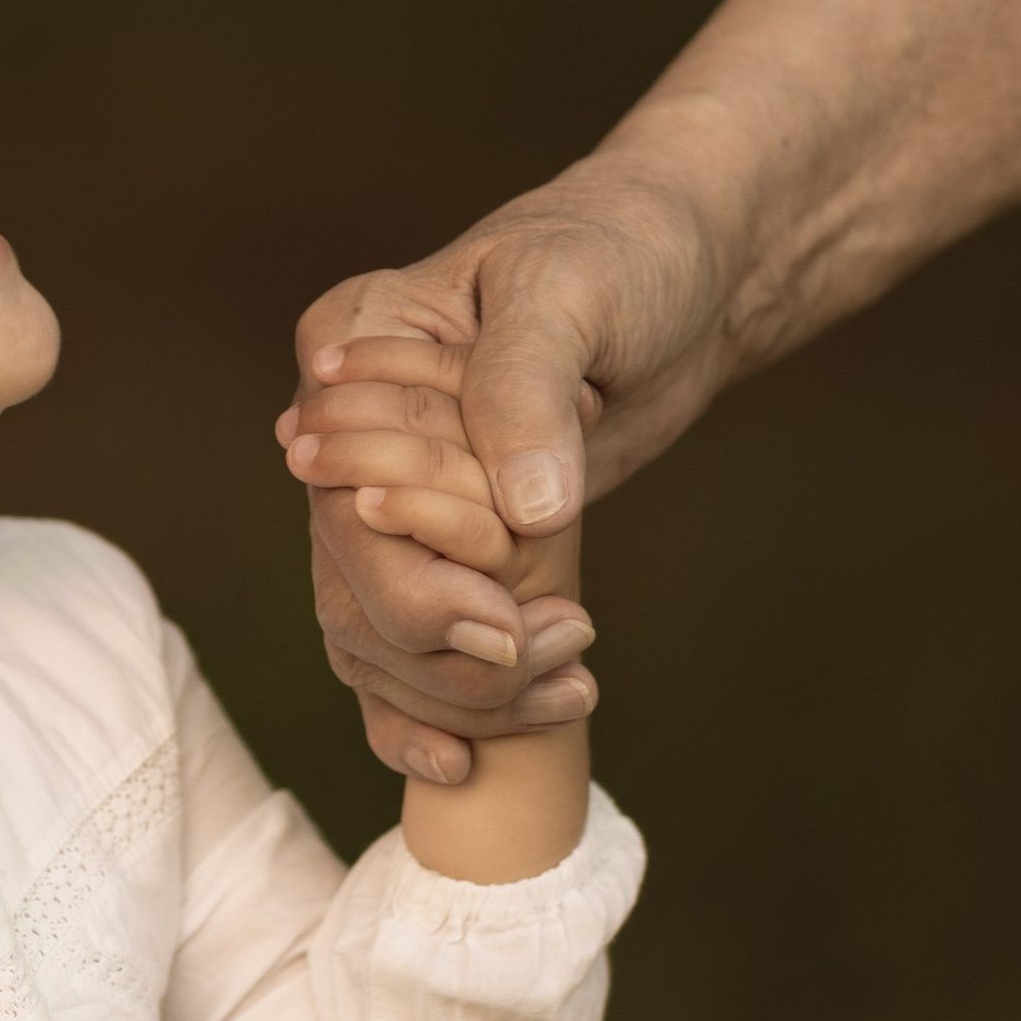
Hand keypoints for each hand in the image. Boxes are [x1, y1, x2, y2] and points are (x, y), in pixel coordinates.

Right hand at [281, 158, 735, 780]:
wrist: (683, 275)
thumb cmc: (621, 254)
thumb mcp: (573, 296)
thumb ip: (528, 391)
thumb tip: (524, 514)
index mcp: (349, 347)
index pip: (337, 493)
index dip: (410, 570)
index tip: (506, 611)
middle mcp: (346, 433)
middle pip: (346, 581)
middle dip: (444, 644)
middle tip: (560, 651)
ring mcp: (389, 501)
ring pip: (368, 639)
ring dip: (458, 692)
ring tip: (572, 684)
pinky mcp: (445, 551)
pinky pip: (397, 656)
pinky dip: (422, 717)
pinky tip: (465, 766)